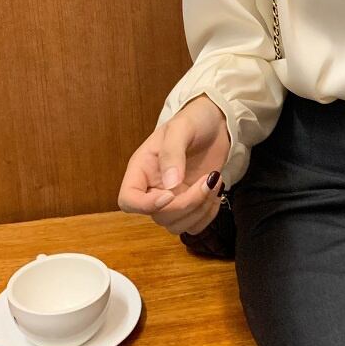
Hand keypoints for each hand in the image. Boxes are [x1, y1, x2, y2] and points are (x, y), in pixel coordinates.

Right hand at [117, 93, 230, 234]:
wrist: (216, 122)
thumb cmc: (193, 120)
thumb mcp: (180, 129)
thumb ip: (172, 154)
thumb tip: (170, 185)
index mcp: (141, 170)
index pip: (128, 200)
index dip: (145, 205)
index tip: (170, 194)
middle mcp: (153, 188)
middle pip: (159, 216)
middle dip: (187, 203)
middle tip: (207, 179)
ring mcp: (173, 199)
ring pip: (177, 225)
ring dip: (200, 210)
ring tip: (214, 182)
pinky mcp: (192, 204)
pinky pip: (195, 225)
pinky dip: (208, 214)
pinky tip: (216, 191)